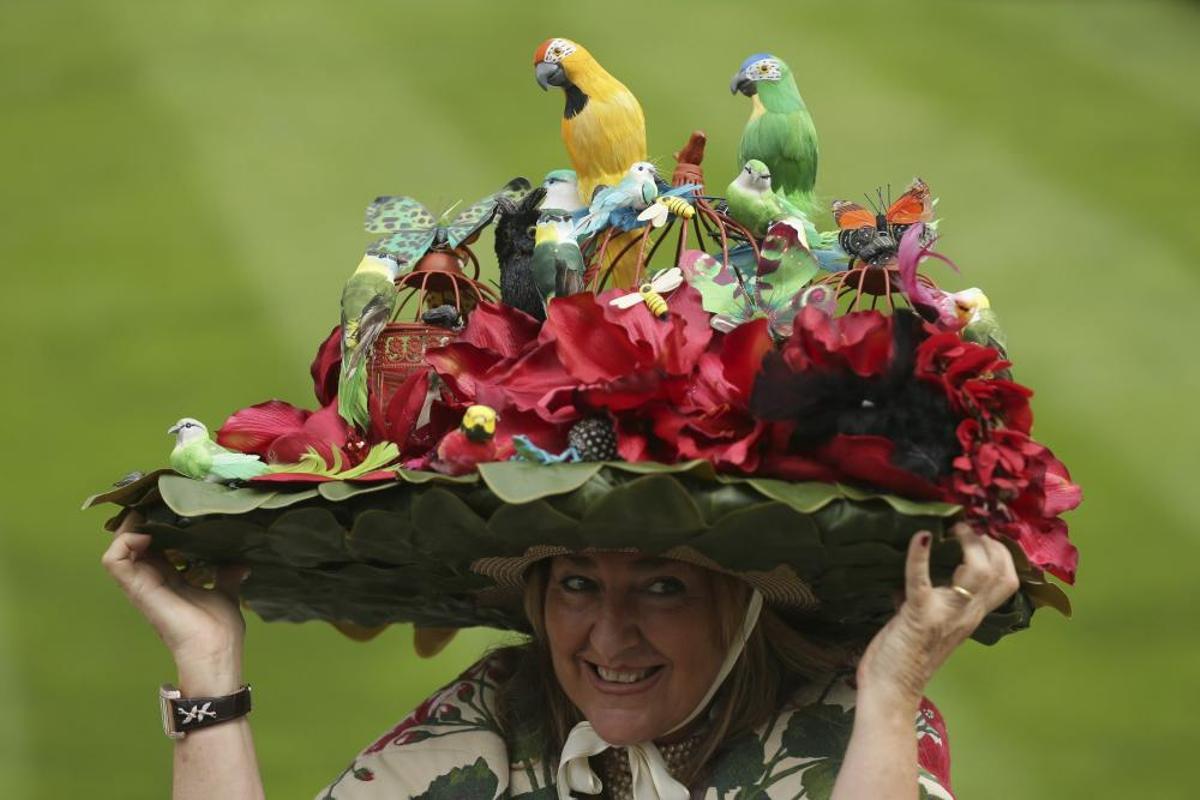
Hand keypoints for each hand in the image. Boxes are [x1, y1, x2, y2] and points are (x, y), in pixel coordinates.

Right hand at [101, 511, 247, 693]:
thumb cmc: (220, 629)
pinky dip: (124, 542)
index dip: (157, 523)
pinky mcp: (138, 589)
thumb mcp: (226, 592)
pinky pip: (114, 561)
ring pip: (118, 547)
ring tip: (150, 514)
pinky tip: (146, 534)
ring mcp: (142, 584)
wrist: (216, 651)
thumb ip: (227, 576)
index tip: (171, 504)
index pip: (155, 544)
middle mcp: (152, 579)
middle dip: (143, 518)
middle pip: (134, 542)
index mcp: (170, 578)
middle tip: (159, 500)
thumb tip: (241, 563)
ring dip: (130, 527)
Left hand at [856, 522, 1019, 710]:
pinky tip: (921, 537)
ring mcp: (945, 615)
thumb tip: (922, 569)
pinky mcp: (917, 615)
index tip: (980, 536)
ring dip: (966, 544)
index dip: (1001, 553)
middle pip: (1001, 573)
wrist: (891, 689)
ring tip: (951, 531)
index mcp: (971, 616)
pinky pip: (921, 581)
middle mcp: (966, 615)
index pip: (1008, 581)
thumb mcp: (934, 623)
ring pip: (978, 574)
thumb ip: (937, 599)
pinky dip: (919, 556)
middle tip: (964, 530)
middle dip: (987, 543)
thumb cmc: (906, 656)